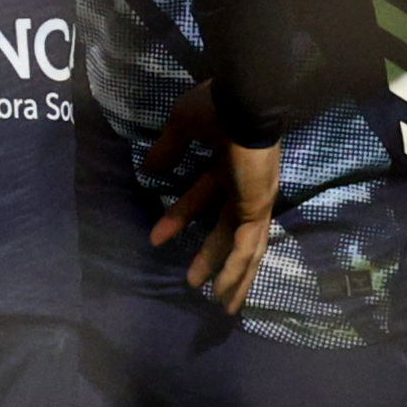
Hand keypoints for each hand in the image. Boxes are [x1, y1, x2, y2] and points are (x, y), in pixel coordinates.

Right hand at [142, 82, 279, 314]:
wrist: (244, 101)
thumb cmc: (216, 107)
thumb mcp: (183, 127)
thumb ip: (168, 149)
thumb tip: (149, 168)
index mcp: (228, 167)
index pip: (202, 198)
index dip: (179, 217)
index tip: (156, 237)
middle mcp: (245, 188)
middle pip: (226, 231)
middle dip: (209, 257)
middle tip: (192, 281)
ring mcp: (255, 200)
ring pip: (245, 248)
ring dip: (231, 276)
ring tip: (220, 305)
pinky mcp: (257, 209)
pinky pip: (248, 247)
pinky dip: (239, 270)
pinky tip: (227, 291)